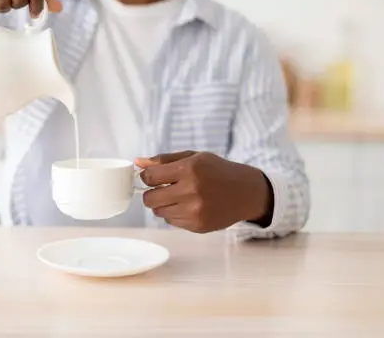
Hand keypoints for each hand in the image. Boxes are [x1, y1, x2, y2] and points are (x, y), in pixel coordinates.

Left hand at [135, 151, 272, 232]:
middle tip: (161, 189)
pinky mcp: (197, 226)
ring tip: (179, 196)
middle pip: (149, 198)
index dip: (147, 177)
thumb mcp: (193, 157)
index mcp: (189, 169)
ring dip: (163, 204)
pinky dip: (175, 214)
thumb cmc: (218, 171)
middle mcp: (191, 191)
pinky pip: (171, 221)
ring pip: (159, 212)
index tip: (152, 177)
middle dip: (151, 193)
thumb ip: (164, 160)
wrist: (246, 192)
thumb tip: (138, 162)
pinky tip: (189, 205)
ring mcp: (194, 211)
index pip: (149, 177)